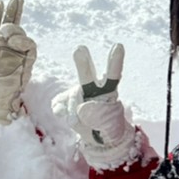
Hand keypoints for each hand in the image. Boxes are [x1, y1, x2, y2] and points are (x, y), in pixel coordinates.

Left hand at [0, 0, 36, 126]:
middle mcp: (3, 48)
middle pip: (10, 25)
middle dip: (13, 11)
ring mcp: (15, 55)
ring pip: (21, 34)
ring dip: (15, 28)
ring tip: (6, 31)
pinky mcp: (26, 63)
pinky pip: (30, 48)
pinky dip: (24, 41)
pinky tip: (14, 40)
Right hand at [50, 43, 141, 170]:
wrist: (94, 132)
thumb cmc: (104, 122)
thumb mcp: (107, 123)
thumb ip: (94, 117)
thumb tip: (73, 113)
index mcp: (107, 89)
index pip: (112, 74)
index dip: (115, 61)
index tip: (119, 46)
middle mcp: (91, 88)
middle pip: (87, 74)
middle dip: (83, 63)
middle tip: (80, 49)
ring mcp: (76, 94)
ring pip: (71, 94)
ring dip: (72, 104)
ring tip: (75, 120)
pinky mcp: (63, 102)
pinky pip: (60, 105)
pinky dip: (63, 112)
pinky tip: (68, 117)